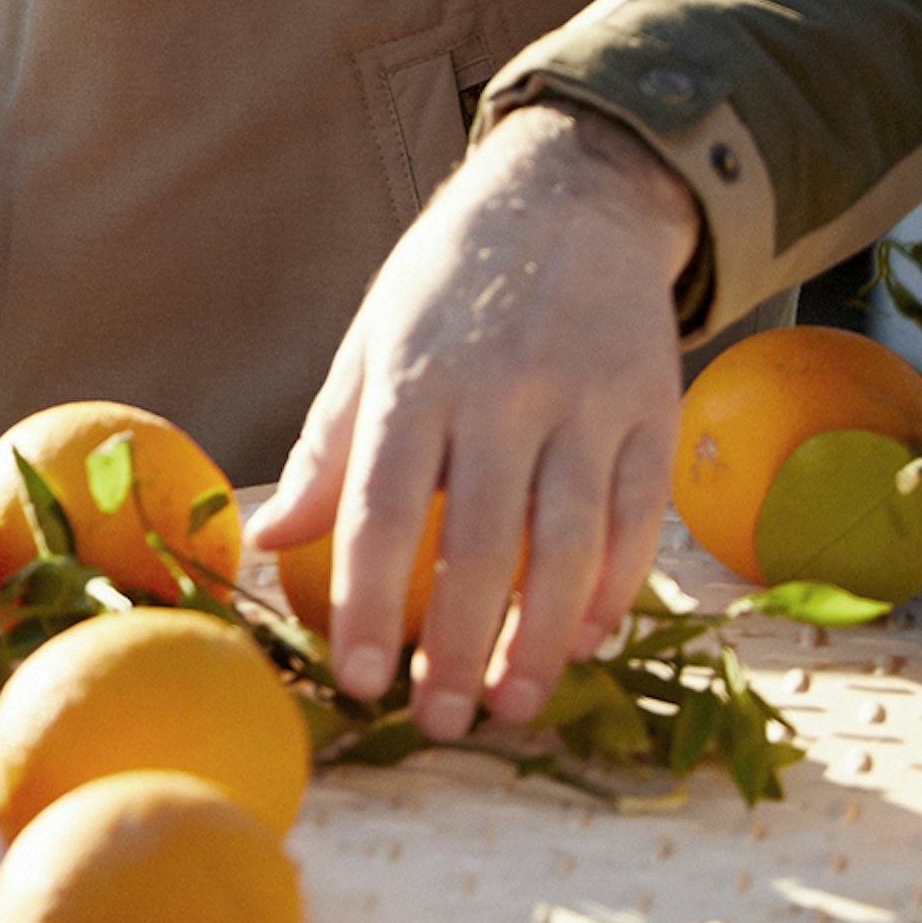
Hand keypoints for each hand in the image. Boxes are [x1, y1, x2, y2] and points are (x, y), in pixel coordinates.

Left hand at [241, 106, 701, 742]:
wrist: (572, 197)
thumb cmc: (449, 283)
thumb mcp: (371, 345)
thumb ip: (328, 448)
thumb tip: (268, 539)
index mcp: (417, 376)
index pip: (384, 508)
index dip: (371, 603)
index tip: (360, 682)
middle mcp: (504, 391)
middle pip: (482, 543)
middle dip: (458, 646)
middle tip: (439, 724)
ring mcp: (588, 403)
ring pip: (569, 545)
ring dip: (541, 639)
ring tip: (512, 707)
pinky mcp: (653, 414)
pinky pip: (638, 521)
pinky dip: (614, 589)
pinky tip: (584, 641)